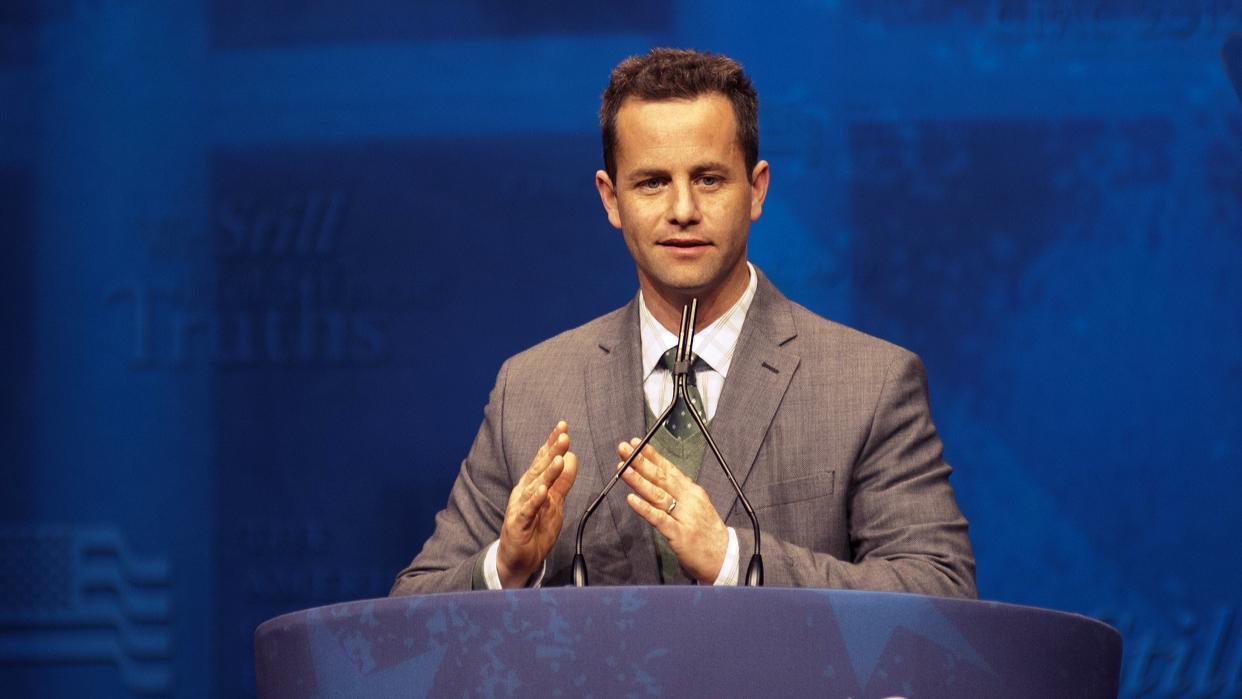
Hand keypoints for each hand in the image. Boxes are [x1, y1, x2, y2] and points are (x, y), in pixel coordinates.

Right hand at [496, 421, 577, 587]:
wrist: (518, 560)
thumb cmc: (535, 530)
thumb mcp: (555, 503)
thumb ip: (562, 482)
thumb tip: (572, 457)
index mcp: (533, 484)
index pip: (543, 460)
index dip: (552, 444)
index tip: (563, 427)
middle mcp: (525, 491)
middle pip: (539, 468)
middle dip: (552, 452)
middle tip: (564, 436)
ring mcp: (520, 507)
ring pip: (535, 487)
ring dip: (547, 473)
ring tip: (558, 459)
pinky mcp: (518, 524)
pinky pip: (528, 511)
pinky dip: (534, 500)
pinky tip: (541, 491)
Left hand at [617, 439, 727, 583]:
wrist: (724, 556)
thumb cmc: (708, 531)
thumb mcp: (698, 505)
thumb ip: (681, 490)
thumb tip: (664, 474)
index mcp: (692, 491)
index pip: (669, 469)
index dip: (652, 455)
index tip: (637, 444)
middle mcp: (688, 500)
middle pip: (661, 478)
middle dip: (641, 462)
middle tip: (624, 449)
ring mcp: (684, 516)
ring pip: (658, 495)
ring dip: (639, 481)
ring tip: (623, 469)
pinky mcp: (679, 534)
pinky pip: (659, 519)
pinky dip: (645, 509)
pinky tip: (631, 500)